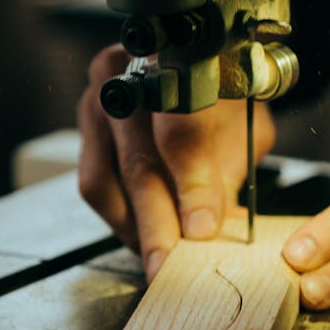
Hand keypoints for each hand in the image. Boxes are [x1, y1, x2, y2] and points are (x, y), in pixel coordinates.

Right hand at [78, 45, 275, 280]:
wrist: (197, 63)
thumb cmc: (225, 96)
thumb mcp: (245, 129)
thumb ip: (229, 173)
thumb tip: (217, 228)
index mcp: (179, 62)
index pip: (182, 131)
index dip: (193, 185)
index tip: (203, 229)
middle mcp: (128, 75)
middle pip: (139, 164)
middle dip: (158, 226)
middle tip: (171, 267)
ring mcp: (99, 99)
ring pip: (106, 181)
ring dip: (135, 229)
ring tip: (162, 257)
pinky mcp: (84, 126)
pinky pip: (93, 185)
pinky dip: (119, 218)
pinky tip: (144, 235)